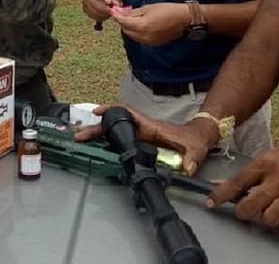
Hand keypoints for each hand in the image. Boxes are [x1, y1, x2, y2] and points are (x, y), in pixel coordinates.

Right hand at [73, 102, 216, 175]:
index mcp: (152, 126)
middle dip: (96, 127)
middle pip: (115, 123)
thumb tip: (187, 168)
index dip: (112, 110)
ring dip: (98, 133)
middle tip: (79, 134)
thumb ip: (191, 158)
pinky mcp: (141, 142)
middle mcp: (143, 128)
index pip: (129, 113)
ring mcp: (141, 135)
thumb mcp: (195, 149)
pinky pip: (120, 138)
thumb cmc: (195, 140)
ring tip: (81, 139)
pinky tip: (96, 145)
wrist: (199, 138)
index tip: (97, 112)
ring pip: (115, 131)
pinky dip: (107, 139)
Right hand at [82, 0, 122, 21]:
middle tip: (111, 10)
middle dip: (103, 8)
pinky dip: (100, 17)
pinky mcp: (85, 9)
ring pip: (93, 10)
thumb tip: (115, 5)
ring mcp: (84, 1)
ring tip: (110, 12)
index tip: (109, 1)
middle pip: (93, 2)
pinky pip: (92, 16)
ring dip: (103, 13)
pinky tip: (106, 14)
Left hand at [110, 2, 189, 44]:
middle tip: (122, 13)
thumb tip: (120, 12)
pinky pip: (140, 39)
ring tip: (132, 18)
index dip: (117, 16)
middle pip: (126, 30)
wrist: (184, 19)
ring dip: (129, 28)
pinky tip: (140, 25)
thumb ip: (133, 12)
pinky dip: (137, 32)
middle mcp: (143, 37)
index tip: (113, 10)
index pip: (123, 22)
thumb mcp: (148, 8)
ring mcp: (149, 42)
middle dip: (123, 22)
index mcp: (141, 26)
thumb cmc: (167, 10)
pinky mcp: (154, 44)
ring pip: (132, 36)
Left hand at [206, 146, 278, 232]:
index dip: (222, 194)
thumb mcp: (273, 158)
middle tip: (247, 212)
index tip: (211, 202)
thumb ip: (249, 174)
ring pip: (270, 218)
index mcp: (268, 161)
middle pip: (252, 204)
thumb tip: (220, 183)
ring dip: (268, 220)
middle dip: (245, 212)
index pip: (239, 181)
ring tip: (274, 212)